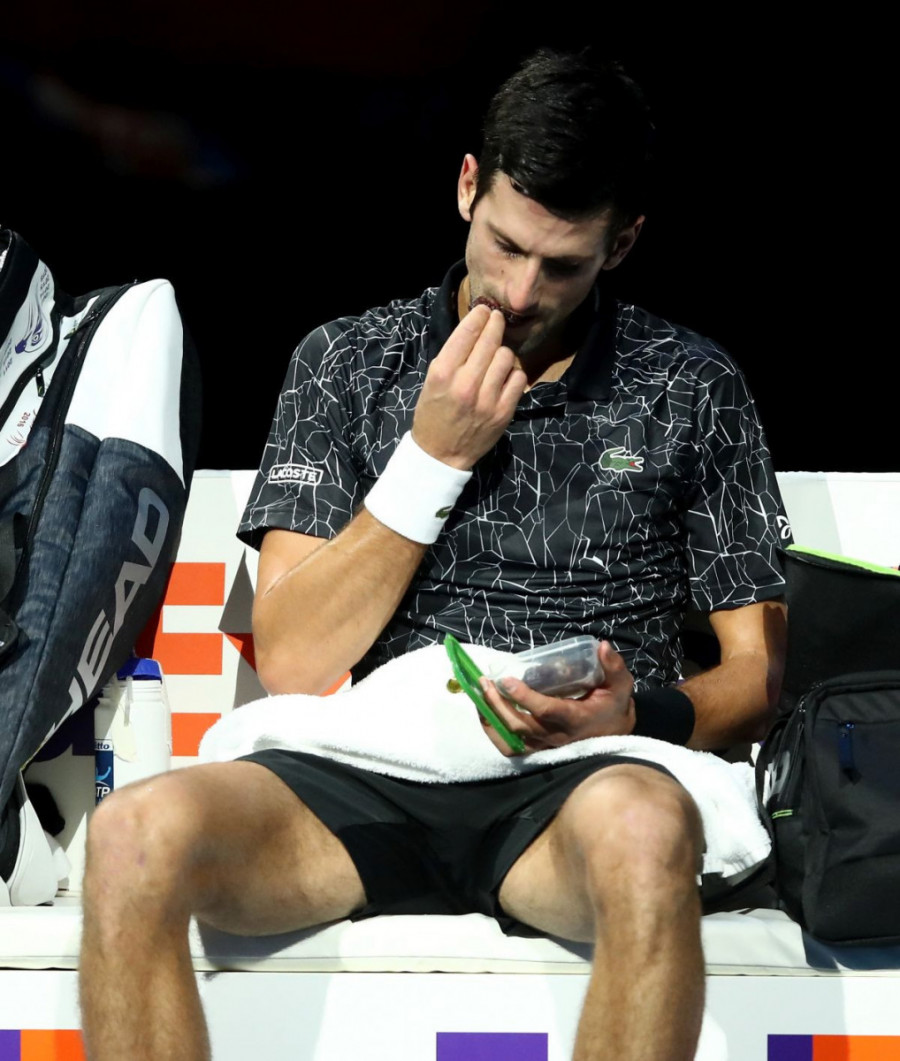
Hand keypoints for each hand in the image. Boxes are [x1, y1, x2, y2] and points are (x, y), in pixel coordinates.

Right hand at [412, 305, 526, 469]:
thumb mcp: (432, 381)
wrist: (440, 454)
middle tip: (497, 320)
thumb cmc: (433, 414)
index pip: (467, 333)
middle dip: (495, 325)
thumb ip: (452, 357)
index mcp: (443, 374)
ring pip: (506, 357)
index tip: (484, 311)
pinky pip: (518, 378)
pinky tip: (503, 378)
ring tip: (495, 358)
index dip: (479, 316)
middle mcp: (466, 384)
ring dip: (502, 353)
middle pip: (490, 341)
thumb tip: (475, 329)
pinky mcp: (503, 412)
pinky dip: (512, 374)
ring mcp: (487, 399)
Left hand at [478, 641, 635, 756]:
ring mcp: (544, 747)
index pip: (546, 711)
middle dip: (498, 704)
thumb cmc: (613, 708)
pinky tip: (483, 712)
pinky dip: (493, 732)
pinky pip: (510, 748)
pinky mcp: (537, 751)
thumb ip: (613, 667)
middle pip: (520, 726)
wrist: (614, 740)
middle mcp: (556, 737)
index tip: (506, 680)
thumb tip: (602, 646)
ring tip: (479, 695)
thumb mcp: (620, 687)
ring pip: (511, 740)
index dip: (525, 697)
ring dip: (490, 719)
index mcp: (574, 719)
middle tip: (485, 682)